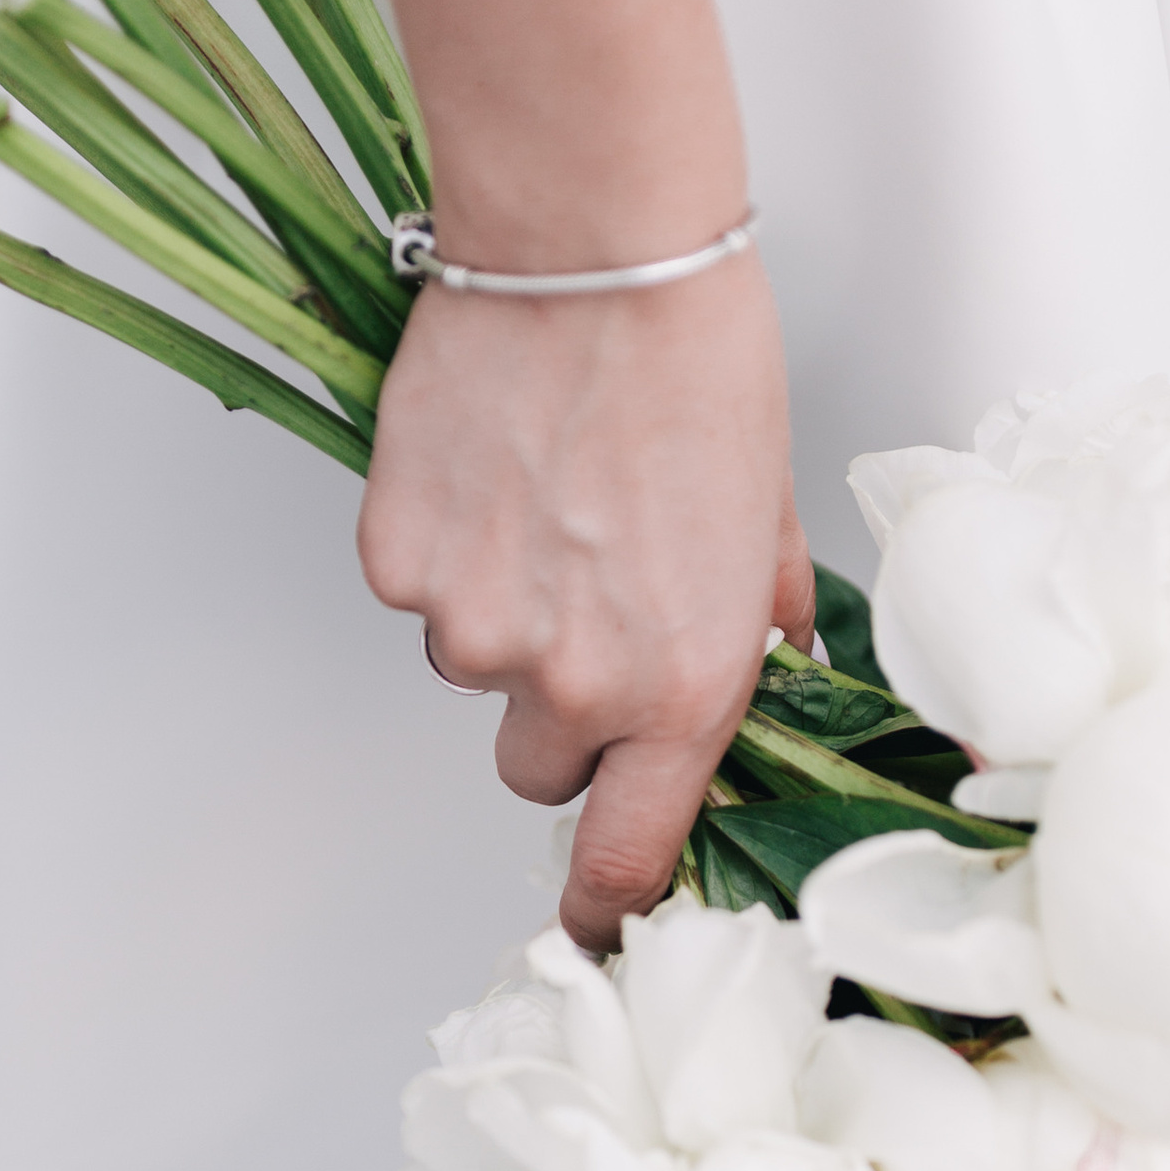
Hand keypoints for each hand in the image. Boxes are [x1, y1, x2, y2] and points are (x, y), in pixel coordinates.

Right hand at [359, 256, 815, 949]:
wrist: (594, 254)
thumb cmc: (698, 361)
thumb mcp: (764, 512)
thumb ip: (754, 618)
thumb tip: (773, 670)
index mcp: (681, 686)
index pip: (626, 858)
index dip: (609, 902)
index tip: (602, 917)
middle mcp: (572, 680)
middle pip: (540, 765)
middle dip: (562, 706)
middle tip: (589, 595)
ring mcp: (473, 625)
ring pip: (473, 668)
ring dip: (501, 614)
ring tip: (545, 500)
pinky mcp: (396, 561)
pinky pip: (415, 592)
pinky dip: (443, 546)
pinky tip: (489, 467)